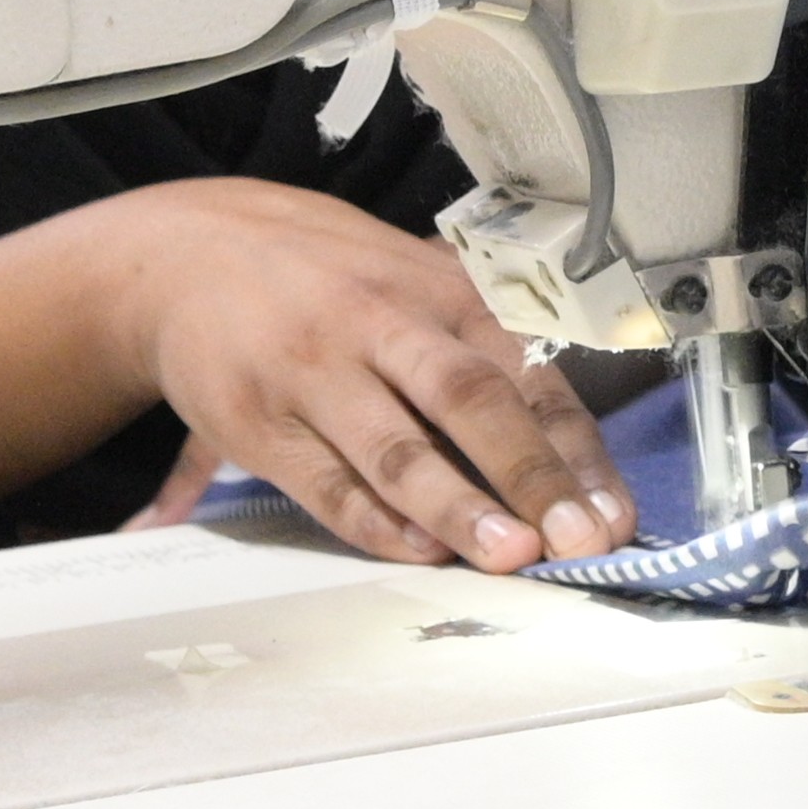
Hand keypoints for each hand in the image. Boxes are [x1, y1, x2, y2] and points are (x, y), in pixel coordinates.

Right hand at [92, 185, 637, 573]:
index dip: (577, 450)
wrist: (192, 252)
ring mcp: (317, 372)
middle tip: (578, 539)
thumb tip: (577, 466)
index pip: (528, 373)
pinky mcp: (257, 419)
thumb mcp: (417, 287)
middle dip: (533, 474)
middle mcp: (385, 324)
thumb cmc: (334, 283)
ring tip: (508, 556)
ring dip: (459, 507)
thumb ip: (488, 361)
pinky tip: (420, 551)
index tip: (615, 514)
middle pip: (470, 398)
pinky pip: (325, 482)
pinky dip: (375, 522)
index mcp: (443, 293)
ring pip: (397, 448)